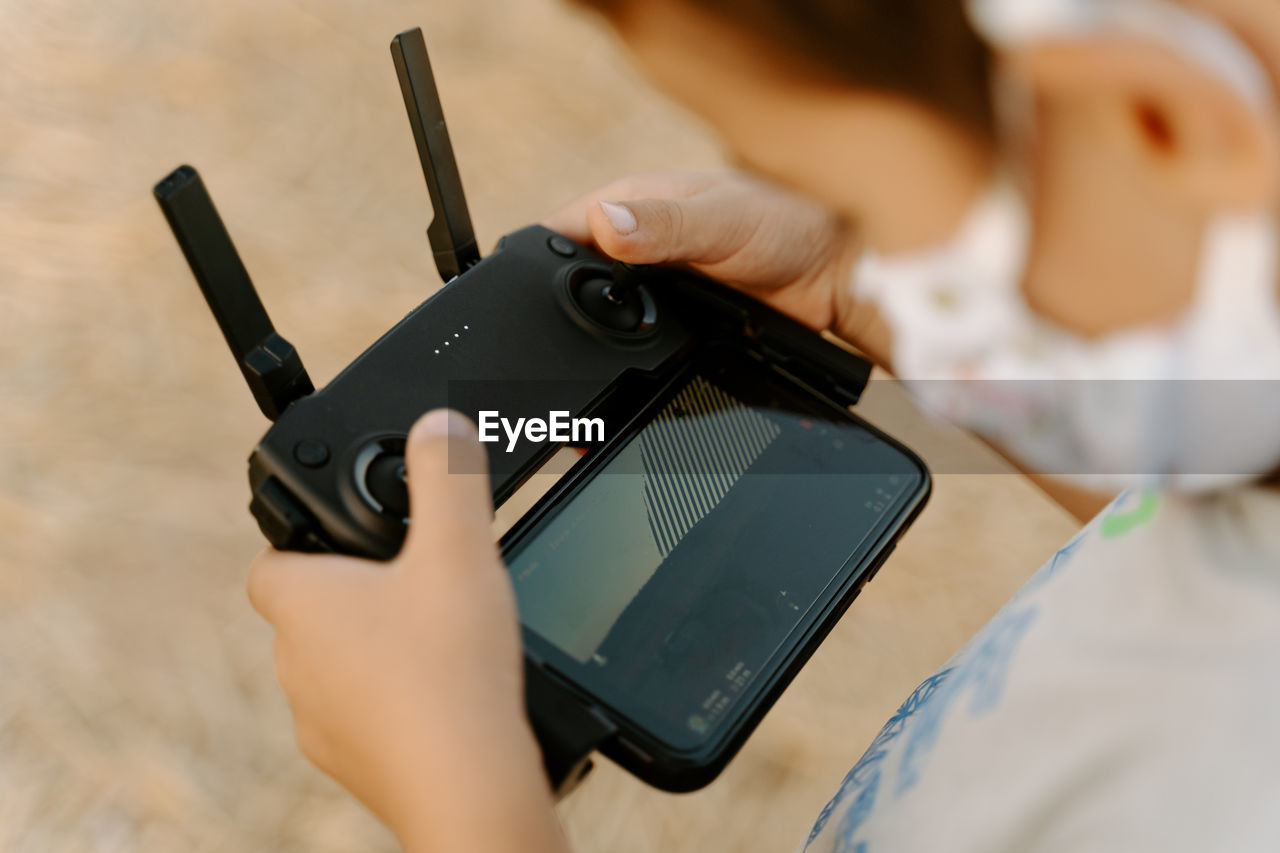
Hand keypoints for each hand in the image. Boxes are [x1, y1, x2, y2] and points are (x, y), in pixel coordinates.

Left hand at [248, 411, 565, 852]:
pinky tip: (445, 693)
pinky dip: (395, 700)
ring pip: (336, 666)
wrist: (467, 784)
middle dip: (355, 591)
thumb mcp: (459, 549)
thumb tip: (437, 425)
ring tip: (437, 637)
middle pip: (310, 611)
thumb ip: (448, 477)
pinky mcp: (354, 764)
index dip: (302, 537)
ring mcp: (319, 722)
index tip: (345, 531)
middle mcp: (295, 664)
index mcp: (304, 603)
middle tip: (415, 579)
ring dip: (375, 648)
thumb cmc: (450, 669)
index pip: (271, 559)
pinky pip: (364, 716)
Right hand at [544, 170, 892, 362]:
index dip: (533, 266)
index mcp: (633, 204)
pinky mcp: (674, 320)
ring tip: (575, 388)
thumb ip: (664, 223)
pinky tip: (619, 386)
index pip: (561, 233)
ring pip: (600, 320)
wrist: (835, 273)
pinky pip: (635, 343)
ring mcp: (653, 286)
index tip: (520, 303)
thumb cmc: (789, 223)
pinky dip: (625, 363)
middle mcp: (636, 244)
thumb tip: (606, 221)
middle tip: (544, 361)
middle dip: (555, 318)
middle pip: (571, 283)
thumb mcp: (721, 221)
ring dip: (589, 347)